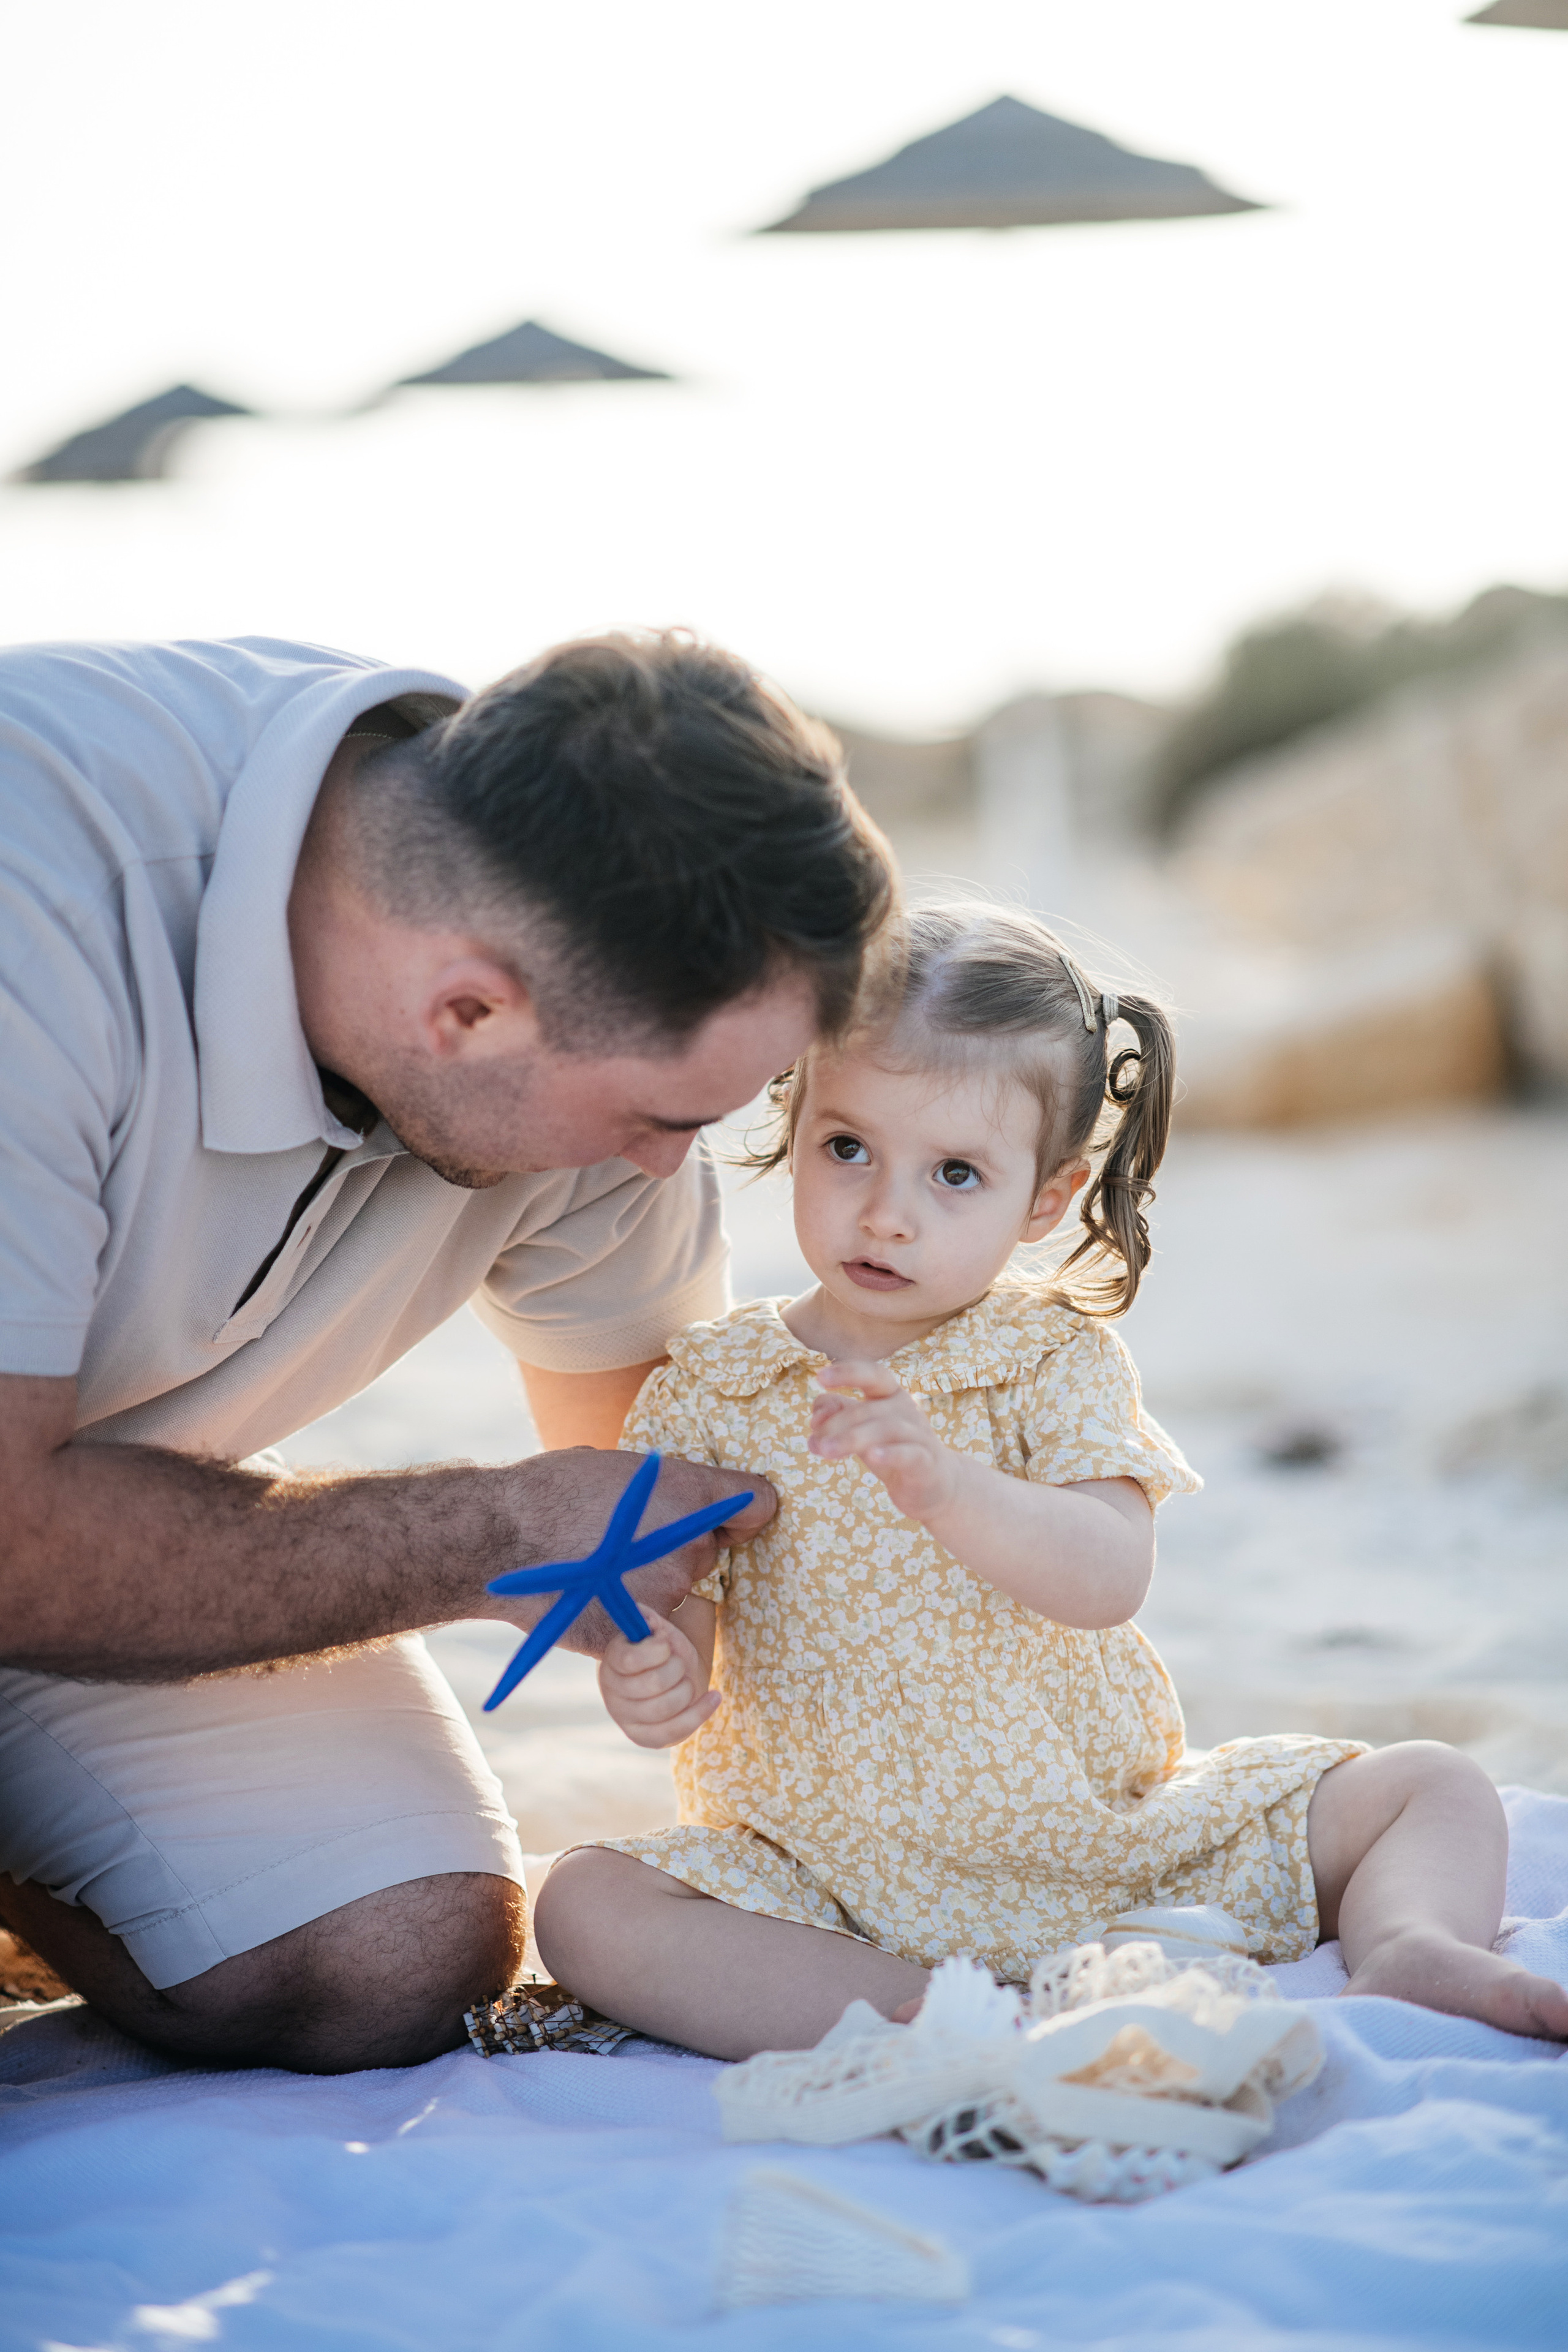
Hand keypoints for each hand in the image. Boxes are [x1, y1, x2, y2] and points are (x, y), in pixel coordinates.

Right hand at [489, 1449, 772, 1656]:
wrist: (497, 1538)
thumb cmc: (551, 1490)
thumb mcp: (619, 1467)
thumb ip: (663, 1487)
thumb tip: (677, 1499)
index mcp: (690, 1494)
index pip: (758, 1504)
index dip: (744, 1511)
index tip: (729, 1518)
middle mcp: (688, 1545)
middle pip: (707, 1550)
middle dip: (677, 1545)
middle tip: (624, 1538)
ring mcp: (665, 1593)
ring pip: (675, 1588)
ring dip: (649, 1580)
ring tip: (596, 1564)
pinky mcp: (639, 1632)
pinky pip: (650, 1626)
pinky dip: (629, 1615)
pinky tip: (594, 1599)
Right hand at [598, 1608, 718, 1748]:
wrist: (668, 1678)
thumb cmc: (661, 1652)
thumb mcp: (656, 1630)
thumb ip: (648, 1618)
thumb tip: (643, 1612)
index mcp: (612, 1662)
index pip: (631, 1659)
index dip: (657, 1650)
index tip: (666, 1644)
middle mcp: (612, 1693)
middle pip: (653, 1683)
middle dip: (677, 1667)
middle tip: (679, 1662)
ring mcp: (626, 1719)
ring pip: (666, 1707)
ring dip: (687, 1688)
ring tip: (687, 1679)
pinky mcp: (645, 1738)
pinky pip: (675, 1730)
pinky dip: (701, 1712)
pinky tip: (714, 1696)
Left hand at [809, 1360, 960, 1519]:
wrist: (933, 1485)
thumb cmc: (891, 1449)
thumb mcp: (861, 1429)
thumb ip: (838, 1416)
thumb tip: (816, 1415)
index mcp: (890, 1395)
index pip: (872, 1374)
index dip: (847, 1373)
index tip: (819, 1377)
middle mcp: (907, 1409)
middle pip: (868, 1409)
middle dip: (836, 1424)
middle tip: (815, 1444)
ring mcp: (919, 1435)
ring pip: (885, 1429)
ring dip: (851, 1439)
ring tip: (825, 1451)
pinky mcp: (926, 1462)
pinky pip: (909, 1453)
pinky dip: (890, 1453)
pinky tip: (871, 1456)